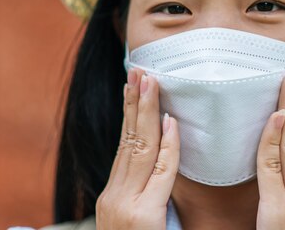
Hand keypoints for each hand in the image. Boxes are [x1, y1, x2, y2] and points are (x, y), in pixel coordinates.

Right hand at [96, 69, 179, 229]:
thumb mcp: (138, 219)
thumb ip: (145, 193)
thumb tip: (156, 166)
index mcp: (115, 195)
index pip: (126, 145)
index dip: (132, 114)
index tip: (135, 86)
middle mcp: (114, 196)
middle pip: (128, 140)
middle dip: (135, 102)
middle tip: (139, 69)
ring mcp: (125, 206)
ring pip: (139, 149)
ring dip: (146, 111)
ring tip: (149, 80)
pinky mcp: (142, 218)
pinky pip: (159, 174)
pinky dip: (166, 146)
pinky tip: (170, 122)